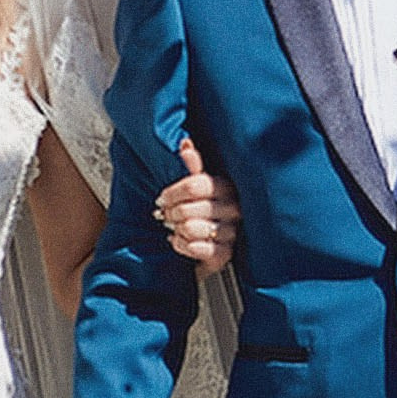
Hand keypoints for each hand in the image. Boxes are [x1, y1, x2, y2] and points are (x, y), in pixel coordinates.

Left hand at [155, 137, 240, 275]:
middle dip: (170, 214)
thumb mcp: (195, 187)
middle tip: (166, 216)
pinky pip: (195, 248)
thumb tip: (186, 143)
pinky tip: (180, 241)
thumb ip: (193, 166)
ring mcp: (232, 232)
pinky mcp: (225, 254)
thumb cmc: (199, 212)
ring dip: (177, 230)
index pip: (193, 185)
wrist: (206, 246)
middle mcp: (233, 208)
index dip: (172, 194)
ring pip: (190, 228)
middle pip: (187, 209)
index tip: (163, 199)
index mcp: (226, 187)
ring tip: (176, 229)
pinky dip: (181, 245)